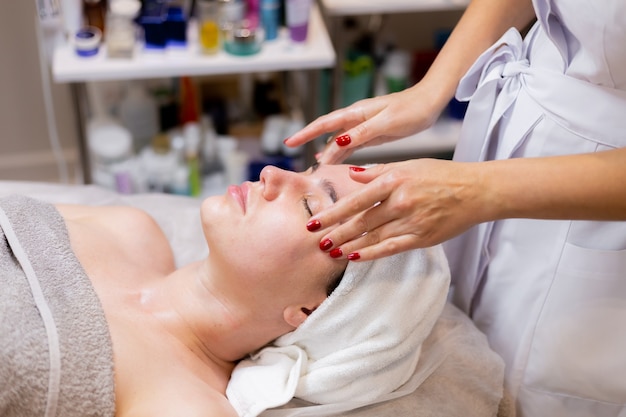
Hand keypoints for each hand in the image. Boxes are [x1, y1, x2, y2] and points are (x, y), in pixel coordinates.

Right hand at [284, 82, 449, 163]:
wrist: (429, 104)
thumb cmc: (410, 110)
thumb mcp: (385, 123)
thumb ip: (361, 133)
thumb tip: (335, 142)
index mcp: (356, 113)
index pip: (325, 124)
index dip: (306, 133)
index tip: (289, 142)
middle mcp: (356, 119)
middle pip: (328, 132)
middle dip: (310, 140)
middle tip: (295, 152)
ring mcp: (364, 126)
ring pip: (339, 140)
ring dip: (327, 151)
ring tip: (316, 164)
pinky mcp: (373, 133)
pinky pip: (351, 144)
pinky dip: (341, 153)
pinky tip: (335, 160)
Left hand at [308, 159, 486, 260]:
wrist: (476, 191)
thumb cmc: (442, 175)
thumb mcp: (408, 165)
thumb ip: (378, 171)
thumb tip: (352, 174)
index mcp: (394, 180)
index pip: (356, 200)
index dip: (333, 213)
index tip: (315, 221)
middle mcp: (400, 202)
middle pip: (361, 222)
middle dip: (336, 233)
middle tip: (317, 241)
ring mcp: (411, 222)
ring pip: (373, 237)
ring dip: (349, 245)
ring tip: (330, 251)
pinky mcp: (422, 238)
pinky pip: (391, 248)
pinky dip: (371, 253)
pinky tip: (355, 257)